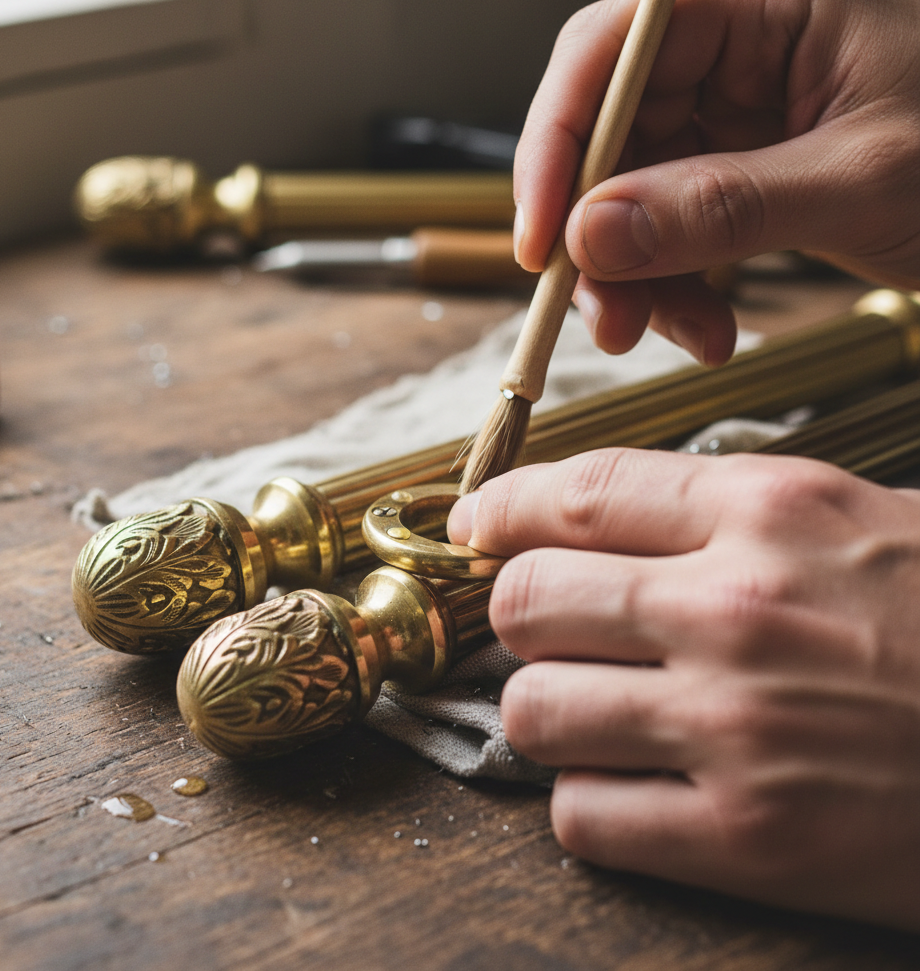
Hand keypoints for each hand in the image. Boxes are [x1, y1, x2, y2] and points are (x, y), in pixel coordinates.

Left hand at [448, 450, 919, 928]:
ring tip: (598, 712)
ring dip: (550, 712)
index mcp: (771, 512)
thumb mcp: (856, 522)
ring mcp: (738, 729)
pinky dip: (590, 803)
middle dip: (517, 614)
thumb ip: (721, 512)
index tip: (477, 526)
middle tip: (550, 629)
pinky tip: (636, 789)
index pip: (579, 491)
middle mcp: (738, 609)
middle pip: (526, 599)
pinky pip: (584, 818)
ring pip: (534, 712)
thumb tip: (588, 519)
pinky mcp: (751, 841)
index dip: (504, 506)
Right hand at [514, 0, 919, 362]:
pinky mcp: (738, 175)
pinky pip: (670, 232)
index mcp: (769, 6)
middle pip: (610, 135)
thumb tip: (590, 233)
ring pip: (629, 196)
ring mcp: (735, 117)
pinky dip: (675, 290)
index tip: (541, 239)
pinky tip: (708, 328)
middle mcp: (738, 53)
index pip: (612, 51)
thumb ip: (721, 205)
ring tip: (671, 334)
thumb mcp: (860, 183)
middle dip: (596, 235)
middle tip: (601, 313)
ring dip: (634, 278)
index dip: (558, 143)